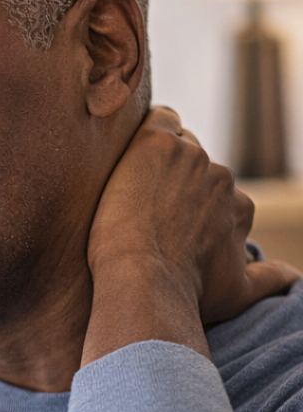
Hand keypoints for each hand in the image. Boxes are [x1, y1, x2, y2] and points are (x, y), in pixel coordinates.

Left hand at [82, 107, 298, 364]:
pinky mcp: (157, 144)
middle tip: (138, 206)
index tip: (162, 221)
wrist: (144, 281)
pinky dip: (143, 129)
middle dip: (168, 181)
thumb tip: (292, 276)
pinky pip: (158, 118)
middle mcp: (222, 178)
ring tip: (125, 188)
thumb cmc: (185, 293)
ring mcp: (191, 157)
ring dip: (153, 160)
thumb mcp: (237, 293)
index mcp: (240, 206)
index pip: (213, 191)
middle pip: (192, 165)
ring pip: (174, 142)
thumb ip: (268, 280)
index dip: (185, 203)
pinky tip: (126, 150)